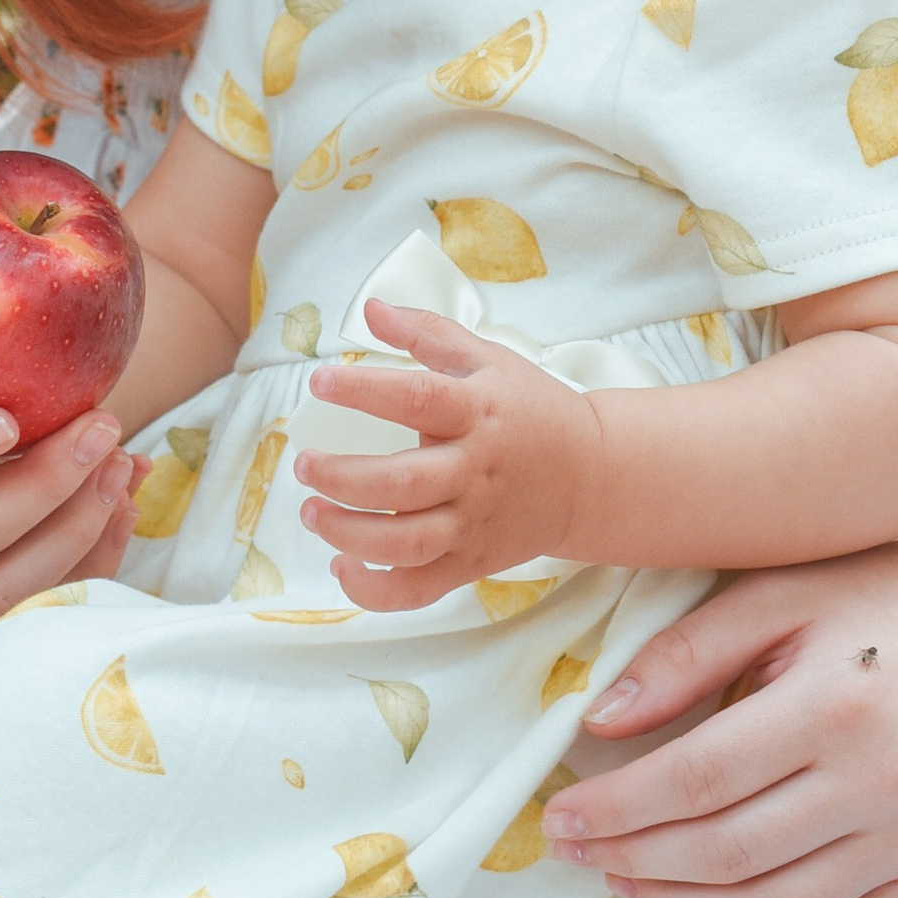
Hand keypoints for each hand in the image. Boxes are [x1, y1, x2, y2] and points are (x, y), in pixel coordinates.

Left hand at [293, 297, 603, 613]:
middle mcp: (476, 471)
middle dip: (342, 478)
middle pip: (404, 483)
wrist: (592, 476)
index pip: (418, 399)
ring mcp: (475, 523)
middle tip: (304, 464)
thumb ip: (428, 332)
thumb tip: (371, 308)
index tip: (320, 383)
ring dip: (350, 534)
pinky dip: (375, 589)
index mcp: (478, 412)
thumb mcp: (488, 358)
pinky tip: (343, 567)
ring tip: (312, 513)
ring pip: (408, 543)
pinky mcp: (473, 563)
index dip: (365, 390)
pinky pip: (419, 589)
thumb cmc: (531, 410)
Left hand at [540, 513, 897, 897]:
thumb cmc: (882, 584)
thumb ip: (684, 655)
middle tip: (572, 849)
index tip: (556, 815)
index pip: (696, 781)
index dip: (615, 807)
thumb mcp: (777, 591)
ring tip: (624, 879)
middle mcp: (883, 784)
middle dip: (633, 858)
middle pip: (727, 852)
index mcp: (835, 705)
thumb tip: (595, 724)